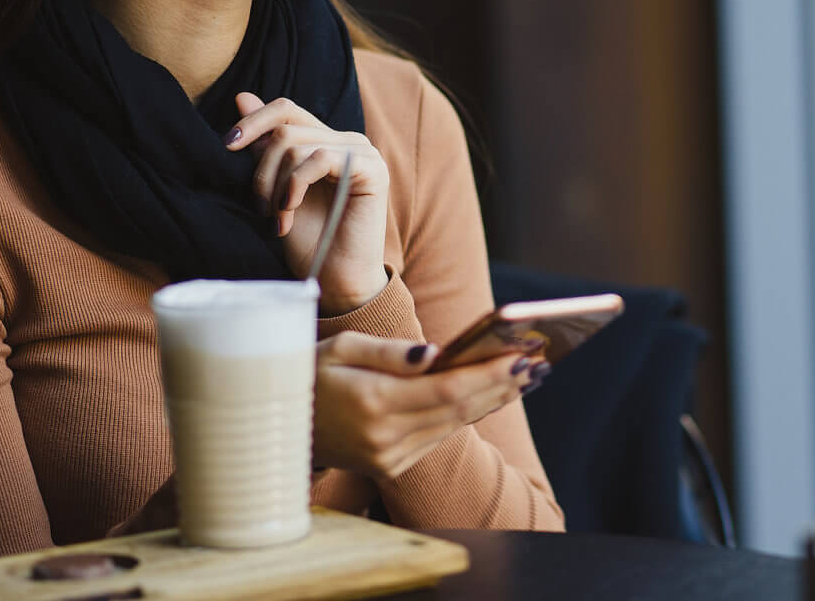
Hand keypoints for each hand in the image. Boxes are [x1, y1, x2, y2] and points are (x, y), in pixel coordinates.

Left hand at [226, 93, 388, 313]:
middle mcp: (346, 140)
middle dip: (261, 169)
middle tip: (259, 207)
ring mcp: (362, 152)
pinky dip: (295, 185)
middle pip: (285, 129)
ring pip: (297, 144)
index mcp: (324, 141)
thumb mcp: (274, 189)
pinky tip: (290, 213)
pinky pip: (321, 157)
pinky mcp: (372, 168)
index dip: (254, 120)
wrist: (334, 279)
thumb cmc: (308, 240)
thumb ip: (264, 147)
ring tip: (277, 218)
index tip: (227, 146)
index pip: (285, 109)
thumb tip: (243, 97)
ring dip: (276, 185)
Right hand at [313, 331, 539, 479]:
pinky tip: (490, 395)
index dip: (488, 374)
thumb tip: (438, 353)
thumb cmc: (309, 373)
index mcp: (372, 403)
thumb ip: (393, 353)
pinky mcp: (390, 466)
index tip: (521, 356)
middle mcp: (384, 437)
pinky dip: (467, 414)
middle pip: (459, 409)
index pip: (447, 390)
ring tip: (525, 376)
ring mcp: (388, 457)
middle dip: (501, 385)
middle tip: (537, 364)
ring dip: (492, 400)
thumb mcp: (343, 347)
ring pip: (453, 425)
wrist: (276, 423)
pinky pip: (437, 436)